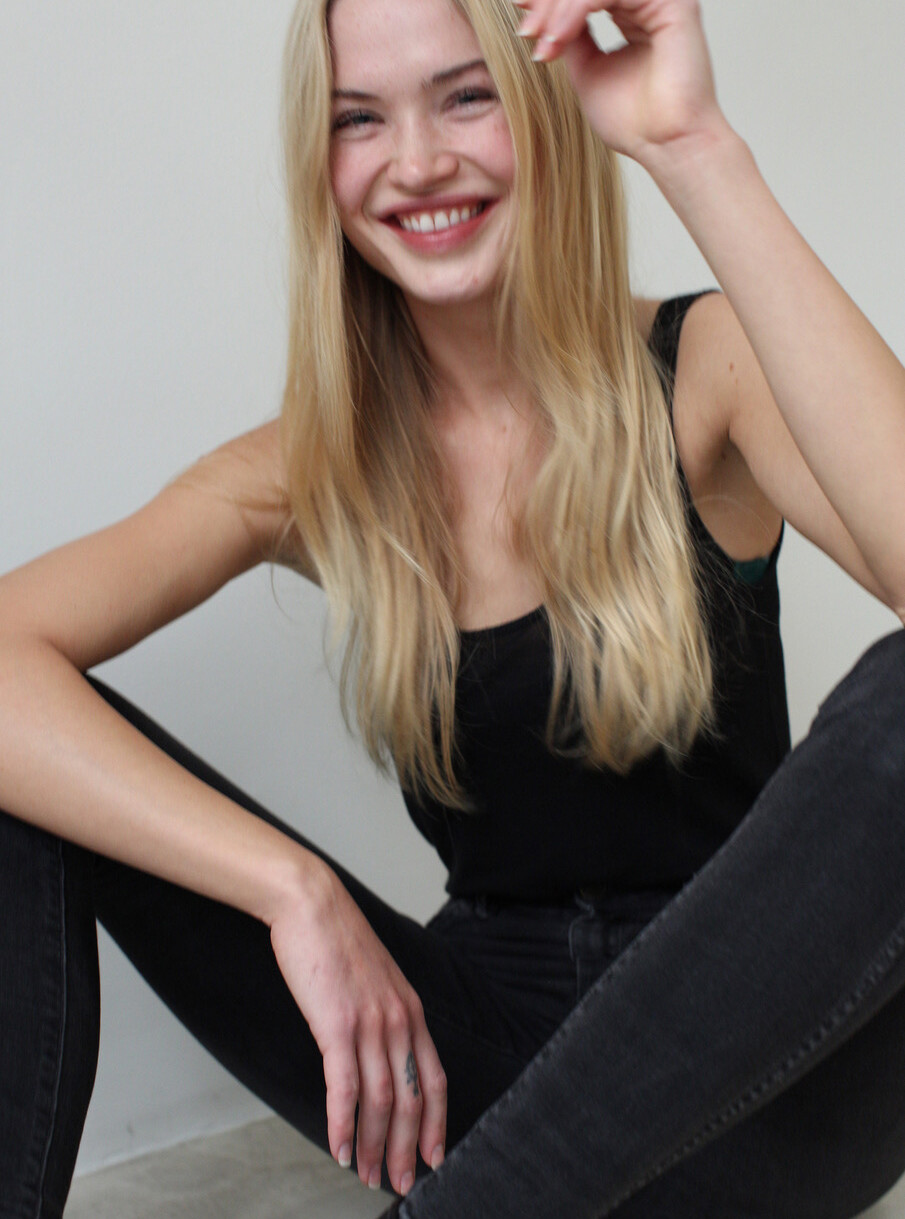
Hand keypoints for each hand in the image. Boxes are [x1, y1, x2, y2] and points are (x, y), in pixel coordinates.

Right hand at [269, 863, 446, 1194]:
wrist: (311, 903)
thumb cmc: (335, 939)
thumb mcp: (373, 979)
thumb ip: (382, 1014)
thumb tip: (376, 1052)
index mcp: (410, 1008)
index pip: (434, 1077)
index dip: (437, 1122)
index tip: (435, 1155)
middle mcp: (399, 1019)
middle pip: (412, 1098)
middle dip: (408, 1147)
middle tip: (402, 1181)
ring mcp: (370, 1023)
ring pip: (381, 1100)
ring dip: (375, 1145)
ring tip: (369, 1175)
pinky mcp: (337, 1025)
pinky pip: (345, 1087)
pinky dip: (342, 1124)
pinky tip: (339, 1149)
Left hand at [512, 0, 723, 162]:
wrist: (665, 145)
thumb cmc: (633, 122)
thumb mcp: (586, 71)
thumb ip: (569, 37)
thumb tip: (540, 13)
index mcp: (633, 14)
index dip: (550, 1)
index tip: (521, 17)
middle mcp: (647, 2)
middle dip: (550, 2)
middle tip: (527, 30)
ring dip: (559, 7)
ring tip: (543, 40)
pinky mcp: (672, 2)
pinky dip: (577, 8)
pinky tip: (560, 36)